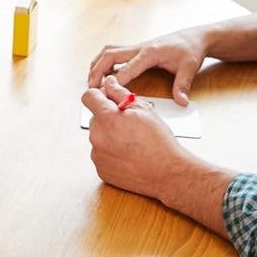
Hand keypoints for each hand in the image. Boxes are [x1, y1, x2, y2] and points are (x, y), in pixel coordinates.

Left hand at [82, 76, 181, 196]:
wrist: (168, 173)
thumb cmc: (159, 142)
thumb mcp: (144, 109)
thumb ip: (120, 93)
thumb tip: (109, 83)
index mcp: (107, 118)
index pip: (88, 97)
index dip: (98, 95)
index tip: (106, 99)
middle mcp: (98, 137)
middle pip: (95, 118)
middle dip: (108, 117)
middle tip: (128, 124)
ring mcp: (98, 155)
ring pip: (98, 137)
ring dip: (109, 136)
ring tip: (131, 142)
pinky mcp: (101, 170)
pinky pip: (101, 155)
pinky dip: (111, 153)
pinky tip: (128, 155)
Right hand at [87, 28, 205, 104]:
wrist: (193, 37)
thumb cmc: (190, 50)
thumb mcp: (189, 67)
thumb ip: (183, 84)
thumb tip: (181, 102)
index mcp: (150, 52)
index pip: (128, 67)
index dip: (117, 81)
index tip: (107, 93)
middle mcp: (139, 48)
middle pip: (110, 55)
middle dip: (98, 70)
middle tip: (91, 87)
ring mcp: (135, 47)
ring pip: (108, 51)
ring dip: (97, 64)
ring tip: (91, 80)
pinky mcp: (135, 49)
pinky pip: (113, 52)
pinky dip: (103, 61)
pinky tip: (101, 72)